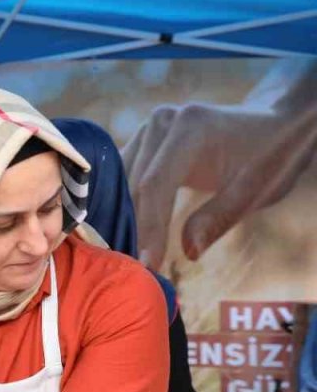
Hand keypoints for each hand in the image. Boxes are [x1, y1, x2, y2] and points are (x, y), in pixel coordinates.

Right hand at [122, 62, 316, 268]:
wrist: (271, 125)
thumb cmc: (268, 157)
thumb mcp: (254, 190)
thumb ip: (218, 218)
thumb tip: (188, 252)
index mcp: (191, 128)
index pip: (154, 184)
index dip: (147, 227)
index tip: (145, 265)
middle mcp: (162, 122)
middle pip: (132, 184)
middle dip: (132, 227)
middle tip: (131, 269)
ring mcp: (149, 129)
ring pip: (121, 183)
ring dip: (122, 219)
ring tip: (127, 256)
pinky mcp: (142, 141)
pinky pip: (123, 177)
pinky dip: (124, 206)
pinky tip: (127, 233)